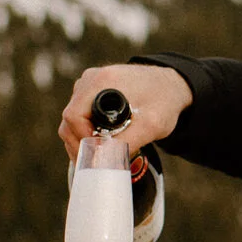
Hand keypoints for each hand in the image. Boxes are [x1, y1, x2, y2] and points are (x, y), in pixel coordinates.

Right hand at [59, 64, 190, 159]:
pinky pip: (79, 113)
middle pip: (69, 118)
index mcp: (102, 82)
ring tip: (98, 154)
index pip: (73, 116)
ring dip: (81, 138)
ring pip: (72, 117)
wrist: (171, 86)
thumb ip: (126, 144)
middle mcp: (91, 79)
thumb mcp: (150, 126)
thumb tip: (100, 162)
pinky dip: (85, 130)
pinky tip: (99, 142)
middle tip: (95, 161)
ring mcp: (90, 82)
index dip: (81, 139)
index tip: (96, 153)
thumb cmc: (164, 102)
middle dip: (79, 143)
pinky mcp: (93, 88)